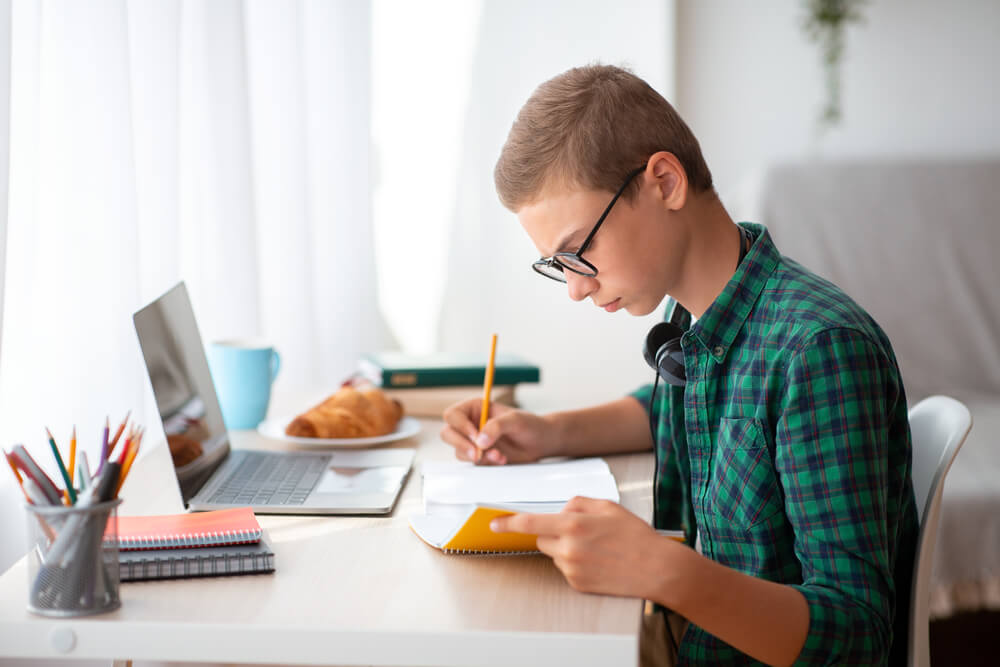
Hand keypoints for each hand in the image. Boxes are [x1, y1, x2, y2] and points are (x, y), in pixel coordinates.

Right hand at [440, 398, 557, 463]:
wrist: (540, 442)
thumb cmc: (529, 424)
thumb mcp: (515, 420)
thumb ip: (496, 426)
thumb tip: (480, 441)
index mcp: (474, 408)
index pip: (453, 415)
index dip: (460, 426)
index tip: (475, 436)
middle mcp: (470, 424)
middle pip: (448, 434)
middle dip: (462, 444)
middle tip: (478, 453)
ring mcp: (473, 442)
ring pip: (459, 451)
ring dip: (478, 456)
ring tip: (499, 455)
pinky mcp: (480, 456)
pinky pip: (473, 463)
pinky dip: (486, 463)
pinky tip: (501, 459)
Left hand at [491, 497, 675, 598]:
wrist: (656, 569)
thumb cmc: (636, 536)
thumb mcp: (608, 506)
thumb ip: (578, 503)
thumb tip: (562, 509)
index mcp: (574, 525)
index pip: (531, 522)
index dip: (509, 523)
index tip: (494, 523)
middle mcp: (569, 548)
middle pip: (541, 538)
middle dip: (550, 531)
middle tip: (576, 530)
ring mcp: (572, 569)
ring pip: (554, 553)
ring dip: (564, 547)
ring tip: (594, 547)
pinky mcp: (577, 584)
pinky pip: (565, 568)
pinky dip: (575, 563)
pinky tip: (598, 560)